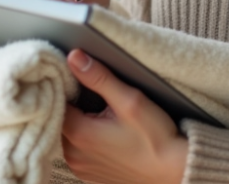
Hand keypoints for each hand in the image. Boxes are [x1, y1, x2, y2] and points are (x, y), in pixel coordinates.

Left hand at [62, 49, 186, 183]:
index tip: (70, 72)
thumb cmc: (155, 138)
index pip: (54, 102)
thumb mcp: (129, 100)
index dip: (61, 84)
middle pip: (58, 119)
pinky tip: (100, 128)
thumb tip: (74, 57)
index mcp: (78, 135)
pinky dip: (82, 137)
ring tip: (92, 105)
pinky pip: (77, 150)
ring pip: (66, 135)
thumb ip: (99, 78)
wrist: (174, 171)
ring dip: (75, 120)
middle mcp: (73, 155)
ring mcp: (81, 168)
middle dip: (68, 101)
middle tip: (83, 85)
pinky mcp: (90, 174)